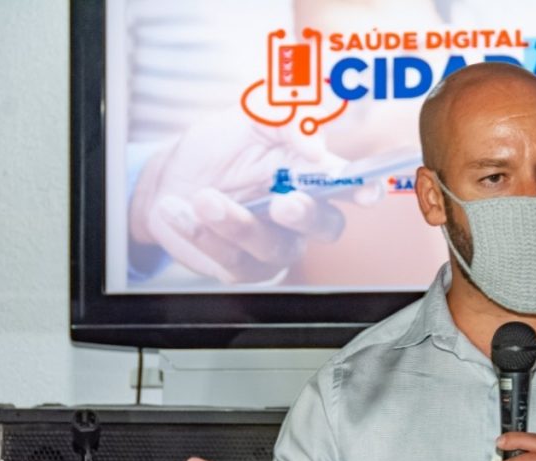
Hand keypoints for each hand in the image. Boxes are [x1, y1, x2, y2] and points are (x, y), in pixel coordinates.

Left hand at [130, 110, 376, 283]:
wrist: (168, 176)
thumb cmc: (219, 146)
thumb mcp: (249, 117)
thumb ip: (287, 122)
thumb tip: (316, 147)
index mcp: (311, 176)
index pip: (350, 186)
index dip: (364, 191)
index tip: (366, 194)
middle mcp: (301, 216)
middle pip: (327, 228)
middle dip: (307, 217)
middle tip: (283, 203)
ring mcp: (274, 244)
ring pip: (276, 248)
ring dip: (238, 223)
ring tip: (203, 197)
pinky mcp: (241, 268)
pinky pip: (232, 261)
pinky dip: (203, 234)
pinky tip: (178, 210)